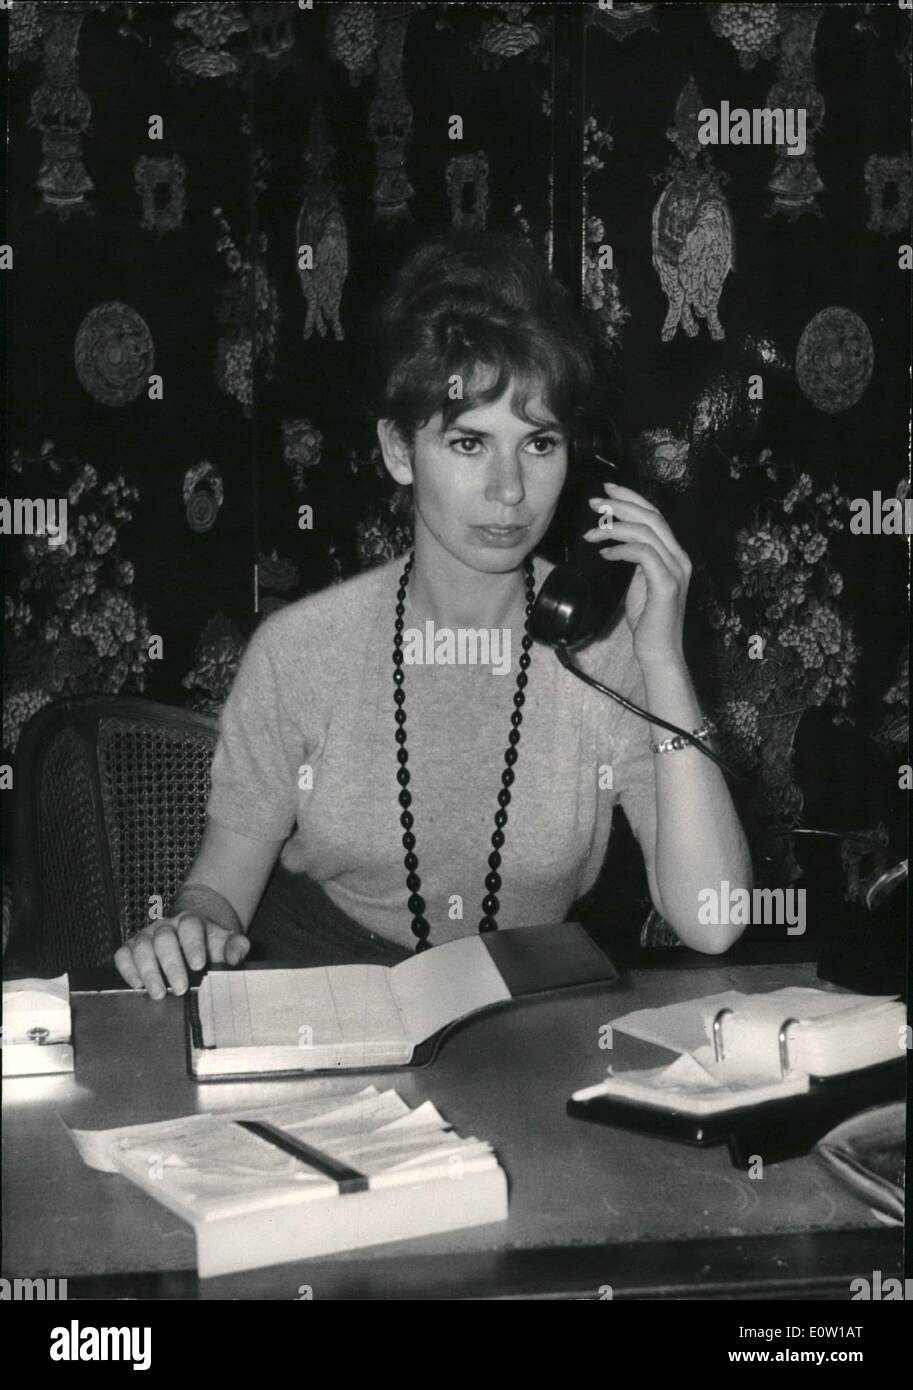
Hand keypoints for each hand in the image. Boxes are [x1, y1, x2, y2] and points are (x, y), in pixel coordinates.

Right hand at [113, 913, 250, 999]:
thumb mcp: (226, 943)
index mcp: (190, 922)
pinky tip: (137, 985)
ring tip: (158, 993)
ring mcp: (146, 936)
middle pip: (163, 938)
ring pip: (141, 947)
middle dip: (171, 964)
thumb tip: (233, 958)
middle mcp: (166, 927)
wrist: (191, 936)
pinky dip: (127, 969)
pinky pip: (122, 955)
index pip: (190, 926)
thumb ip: (236, 947)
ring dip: (148, 971)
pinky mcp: (131, 948)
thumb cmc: (208, 944)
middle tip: (180, 988)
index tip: (199, 965)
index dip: (193, 945)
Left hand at [582, 482, 691, 670]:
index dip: (632, 498)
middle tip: (594, 502)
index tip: (608, 489)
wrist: (659, 652)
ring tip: (591, 533)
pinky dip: (622, 549)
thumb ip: (637, 560)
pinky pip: (644, 554)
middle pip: (652, 517)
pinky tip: (605, 553)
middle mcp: (680, 558)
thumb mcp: (641, 582)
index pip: (655, 515)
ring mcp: (677, 570)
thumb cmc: (648, 620)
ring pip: (646, 532)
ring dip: (614, 527)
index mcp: (675, 554)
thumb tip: (618, 542)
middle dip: (620, 505)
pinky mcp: (667, 585)